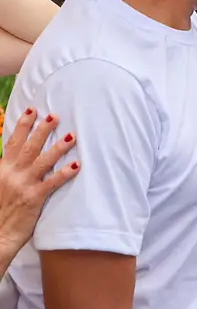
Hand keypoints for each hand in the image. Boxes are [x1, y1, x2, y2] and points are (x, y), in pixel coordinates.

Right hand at [0, 108, 78, 257]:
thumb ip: (7, 170)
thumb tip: (15, 157)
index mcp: (2, 168)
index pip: (13, 142)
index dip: (22, 125)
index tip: (32, 110)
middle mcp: (12, 173)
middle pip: (29, 146)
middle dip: (42, 129)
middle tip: (55, 115)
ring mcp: (24, 185)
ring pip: (43, 161)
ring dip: (58, 147)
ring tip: (72, 136)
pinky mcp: (34, 198)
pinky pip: (52, 182)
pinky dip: (64, 173)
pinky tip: (76, 165)